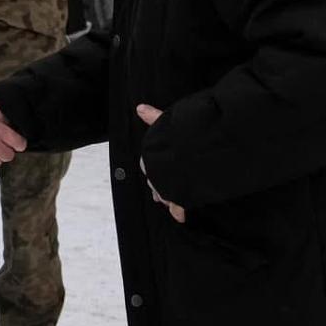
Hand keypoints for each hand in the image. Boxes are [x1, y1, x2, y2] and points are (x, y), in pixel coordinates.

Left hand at [136, 104, 185, 223]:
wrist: (186, 158)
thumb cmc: (175, 139)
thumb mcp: (164, 123)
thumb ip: (153, 117)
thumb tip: (139, 108)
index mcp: (150, 158)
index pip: (148, 163)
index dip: (154, 165)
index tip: (159, 165)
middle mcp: (155, 175)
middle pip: (155, 181)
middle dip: (159, 183)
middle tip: (163, 186)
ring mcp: (166, 189)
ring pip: (164, 194)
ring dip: (167, 196)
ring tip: (168, 200)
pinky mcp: (178, 199)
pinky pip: (178, 207)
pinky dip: (179, 212)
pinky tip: (180, 217)